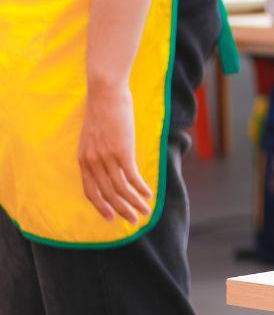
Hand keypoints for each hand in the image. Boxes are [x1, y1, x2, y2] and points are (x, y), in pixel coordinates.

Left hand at [78, 80, 150, 224]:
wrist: (105, 93)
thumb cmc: (102, 110)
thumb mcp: (94, 135)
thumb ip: (98, 151)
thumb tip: (109, 161)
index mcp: (83, 160)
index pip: (90, 191)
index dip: (101, 206)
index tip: (111, 217)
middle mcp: (92, 162)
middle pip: (107, 194)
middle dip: (120, 210)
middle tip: (133, 221)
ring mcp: (106, 157)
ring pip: (120, 189)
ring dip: (134, 203)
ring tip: (145, 212)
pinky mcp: (122, 151)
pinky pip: (131, 176)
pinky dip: (140, 188)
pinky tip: (148, 194)